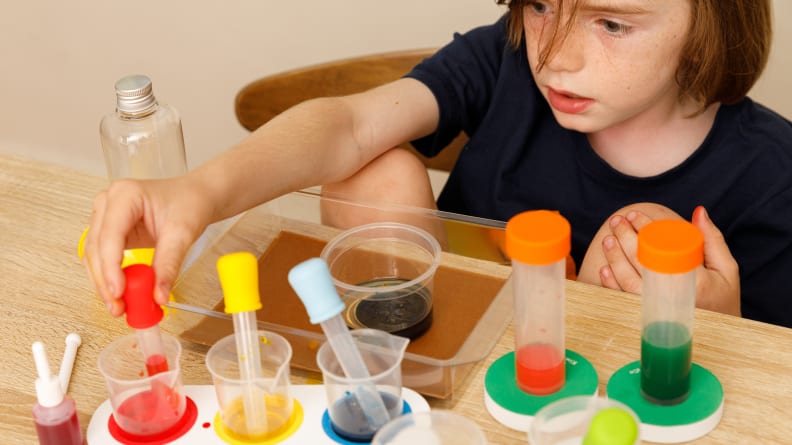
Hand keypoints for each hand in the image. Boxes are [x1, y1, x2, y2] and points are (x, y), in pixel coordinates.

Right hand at [82, 176, 211, 315]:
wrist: (196, 197)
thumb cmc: (189, 203)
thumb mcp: (183, 233)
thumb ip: (168, 264)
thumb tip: (157, 295)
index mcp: (125, 195)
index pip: (110, 235)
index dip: (111, 266)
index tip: (119, 292)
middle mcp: (108, 203)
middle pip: (97, 248)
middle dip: (105, 280)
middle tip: (118, 307)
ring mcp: (106, 217)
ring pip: (95, 255)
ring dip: (104, 282)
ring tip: (119, 306)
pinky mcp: (111, 232)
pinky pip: (103, 258)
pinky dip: (110, 277)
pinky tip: (121, 294)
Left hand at [598, 206, 739, 315]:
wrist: (718, 337)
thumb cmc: (723, 300)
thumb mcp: (726, 270)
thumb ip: (712, 240)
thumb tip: (698, 211)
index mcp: (695, 282)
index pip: (663, 248)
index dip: (645, 228)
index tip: (634, 215)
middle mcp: (672, 296)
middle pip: (641, 261)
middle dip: (624, 237)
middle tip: (616, 221)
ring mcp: (656, 308)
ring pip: (627, 280)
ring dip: (614, 257)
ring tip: (608, 239)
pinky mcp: (645, 317)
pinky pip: (622, 298)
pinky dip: (611, 283)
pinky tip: (605, 269)